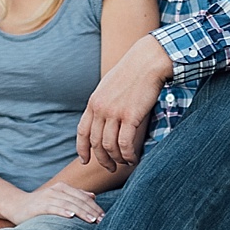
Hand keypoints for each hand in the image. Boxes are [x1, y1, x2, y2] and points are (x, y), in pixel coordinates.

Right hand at [0, 181, 104, 225]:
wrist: (17, 205)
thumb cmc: (40, 205)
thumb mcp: (59, 198)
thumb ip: (75, 196)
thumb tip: (93, 196)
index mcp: (63, 188)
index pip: (84, 197)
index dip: (95, 207)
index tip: (105, 217)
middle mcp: (57, 190)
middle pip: (79, 200)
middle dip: (92, 211)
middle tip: (102, 221)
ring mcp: (48, 197)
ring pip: (69, 203)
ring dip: (81, 212)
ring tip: (92, 220)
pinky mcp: (39, 205)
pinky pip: (53, 208)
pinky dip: (63, 211)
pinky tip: (70, 216)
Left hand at [76, 35, 172, 171]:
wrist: (147, 61)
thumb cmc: (133, 72)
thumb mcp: (110, 86)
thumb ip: (104, 102)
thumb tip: (105, 119)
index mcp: (94, 102)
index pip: (82, 131)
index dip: (82, 149)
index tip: (85, 161)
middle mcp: (100, 109)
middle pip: (96, 143)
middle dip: (102, 160)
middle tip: (110, 168)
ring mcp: (114, 113)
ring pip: (110, 146)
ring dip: (117, 159)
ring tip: (125, 163)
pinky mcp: (130, 116)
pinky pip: (125, 144)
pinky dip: (128, 155)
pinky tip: (134, 158)